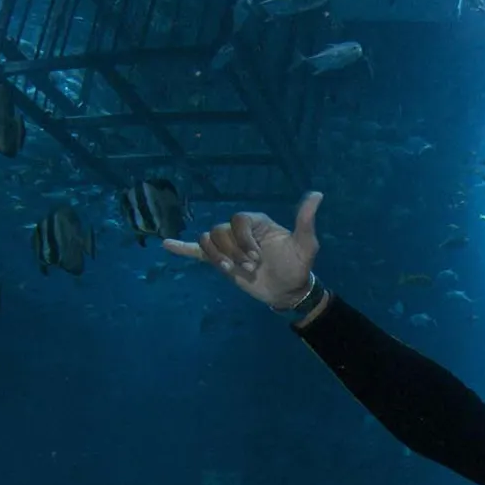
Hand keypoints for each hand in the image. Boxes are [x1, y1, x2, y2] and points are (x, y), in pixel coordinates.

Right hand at [165, 191, 323, 307]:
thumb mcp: (305, 245)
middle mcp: (240, 230)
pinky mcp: (220, 260)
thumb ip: (306, 220)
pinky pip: (197, 251)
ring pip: (209, 241)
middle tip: (251, 267)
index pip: (238, 220)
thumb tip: (317, 194)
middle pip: (220, 231)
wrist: (288, 290)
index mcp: (256, 223)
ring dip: (218, 257)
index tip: (257, 257)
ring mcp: (228, 245)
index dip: (243, 239)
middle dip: (233, 252)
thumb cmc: (297, 266)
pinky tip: (167, 245)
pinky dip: (182, 248)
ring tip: (231, 270)